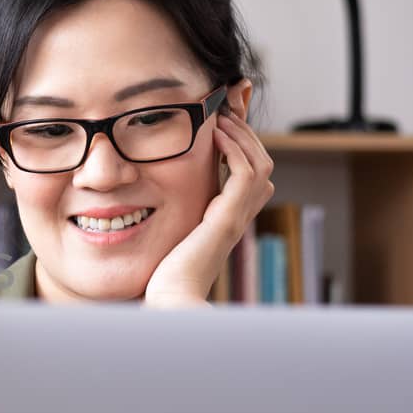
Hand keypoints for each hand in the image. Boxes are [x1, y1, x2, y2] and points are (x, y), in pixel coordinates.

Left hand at [144, 110, 274, 306]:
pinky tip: (215, 135)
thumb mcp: (170, 236)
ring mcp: (235, 218)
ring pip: (260, 163)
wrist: (169, 302)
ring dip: (241, 134)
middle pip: (262, 162)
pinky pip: (244, 174)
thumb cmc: (163, 277)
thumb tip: (150, 198)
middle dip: (245, 132)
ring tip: (220, 115)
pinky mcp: (226, 220)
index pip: (249, 173)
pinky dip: (233, 149)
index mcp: (227, 219)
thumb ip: (171, 217)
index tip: (220, 122)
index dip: (241, 144)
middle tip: (224, 109)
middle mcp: (237, 217)